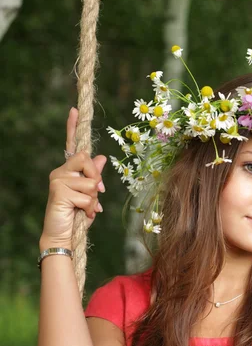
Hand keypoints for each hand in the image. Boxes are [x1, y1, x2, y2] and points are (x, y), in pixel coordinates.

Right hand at [39, 108, 106, 250]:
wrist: (63, 235)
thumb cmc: (77, 214)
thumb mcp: (90, 195)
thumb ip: (94, 177)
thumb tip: (100, 158)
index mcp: (69, 170)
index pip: (73, 146)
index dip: (73, 127)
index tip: (75, 109)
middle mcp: (60, 172)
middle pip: (88, 160)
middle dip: (97, 180)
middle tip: (95, 196)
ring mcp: (57, 180)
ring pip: (91, 181)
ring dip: (94, 199)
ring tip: (83, 208)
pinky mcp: (58, 190)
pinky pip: (87, 195)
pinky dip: (89, 208)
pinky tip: (79, 213)